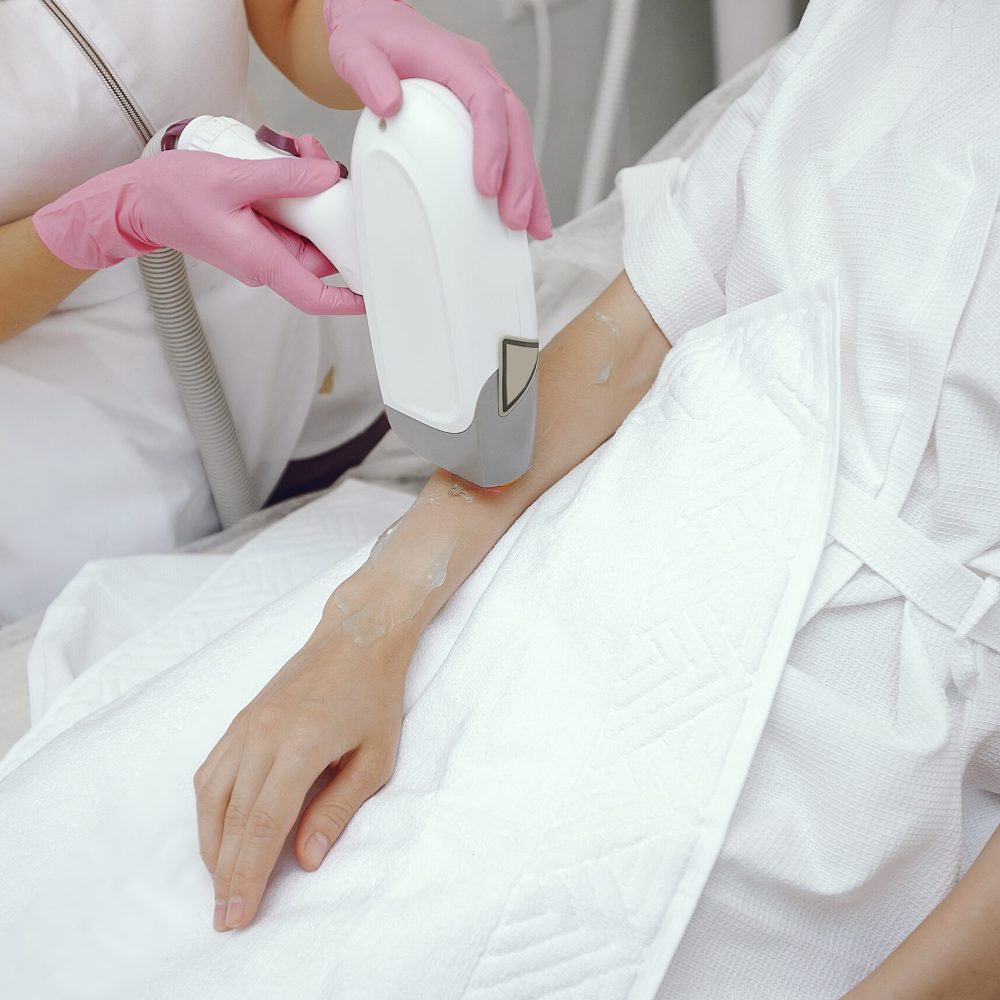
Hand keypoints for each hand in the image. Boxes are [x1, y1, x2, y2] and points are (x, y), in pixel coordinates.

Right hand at [32, 146, 363, 314]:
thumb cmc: (173, 195)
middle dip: (334, 212)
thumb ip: (284, 177)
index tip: (376, 294)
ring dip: (312, 194)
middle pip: (320, 252)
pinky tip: (290, 159)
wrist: (137, 200)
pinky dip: (294, 192)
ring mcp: (261, 249)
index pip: (315, 295)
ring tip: (305, 152)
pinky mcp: (256, 234)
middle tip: (330, 168)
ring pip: (306, 230)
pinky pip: (288, 218)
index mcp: (262, 260)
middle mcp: (265, 262)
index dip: (349, 300)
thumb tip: (328, 176)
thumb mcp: (232, 177)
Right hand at [193, 601, 411, 931]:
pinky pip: (212, 771)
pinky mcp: (240, 719)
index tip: (237, 914)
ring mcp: (246, 724)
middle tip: (224, 917)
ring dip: (211, 845)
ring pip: (212, 796)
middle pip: (232, 818)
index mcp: (301, 744)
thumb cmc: (375, 696)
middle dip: (225, 874)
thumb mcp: (376, 757)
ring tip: (221, 883)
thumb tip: (305, 858)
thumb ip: (338, 808)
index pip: (263, 824)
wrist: (357, 635)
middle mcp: (263, 735)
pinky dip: (208, 810)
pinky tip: (217, 834)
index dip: (247, 875)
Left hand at [323, 0, 551, 238]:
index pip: (487, 100)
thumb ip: (368, 73)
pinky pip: (509, 149)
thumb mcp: (355, 49)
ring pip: (520, 141)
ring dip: (529, 187)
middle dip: (520, 177)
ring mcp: (486, 96)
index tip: (486, 184)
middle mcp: (480, 76)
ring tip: (533, 228)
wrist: (378, 26)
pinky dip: (518, 183)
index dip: (492, 143)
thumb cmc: (371, 38)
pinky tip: (523, 213)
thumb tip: (389, 104)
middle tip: (514, 219)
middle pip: (515, 126)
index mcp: (456, 60)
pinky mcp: (482, 118)